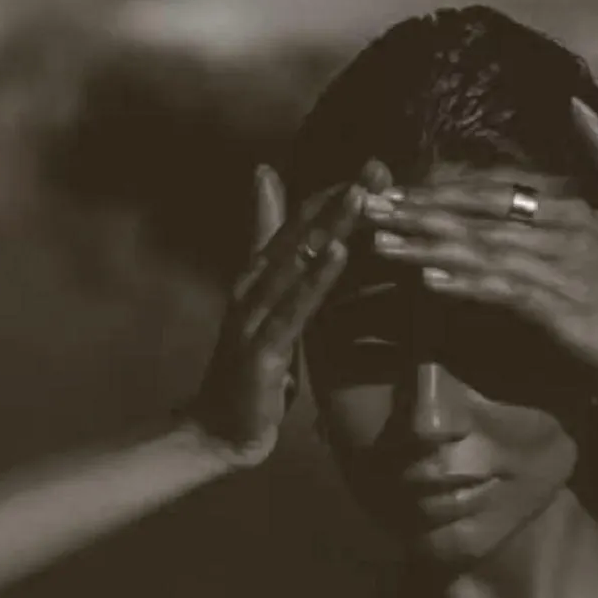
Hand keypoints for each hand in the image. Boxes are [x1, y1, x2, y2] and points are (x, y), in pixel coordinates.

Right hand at [186, 160, 386, 466]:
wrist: (220, 432)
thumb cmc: (252, 374)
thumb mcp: (276, 320)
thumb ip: (288, 282)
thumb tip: (310, 262)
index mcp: (260, 280)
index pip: (300, 227)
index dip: (335, 196)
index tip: (375, 168)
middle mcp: (253, 287)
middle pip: (301, 234)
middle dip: (341, 199)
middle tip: (377, 165)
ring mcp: (254, 316)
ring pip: (298, 262)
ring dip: (332, 225)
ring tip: (364, 194)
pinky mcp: (261, 349)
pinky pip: (295, 307)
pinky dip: (317, 277)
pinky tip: (339, 252)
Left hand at [361, 99, 597, 396]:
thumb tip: (576, 106)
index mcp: (565, 205)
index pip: (487, 189)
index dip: (435, 189)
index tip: (388, 189)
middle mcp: (558, 227)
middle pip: (473, 212)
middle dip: (415, 209)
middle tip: (362, 206)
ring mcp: (560, 267)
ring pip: (479, 248)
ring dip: (424, 244)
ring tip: (378, 241)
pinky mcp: (562, 307)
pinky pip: (502, 290)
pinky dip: (464, 282)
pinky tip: (428, 279)